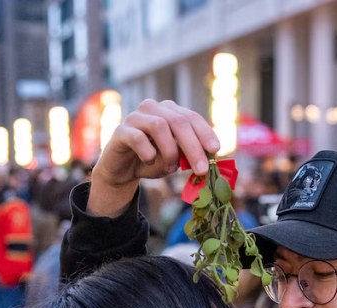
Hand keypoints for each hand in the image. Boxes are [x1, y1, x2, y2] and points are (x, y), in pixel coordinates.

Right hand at [90, 100, 219, 216]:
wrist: (122, 170)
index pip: (191, 117)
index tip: (215, 150)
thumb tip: (209, 161)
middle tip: (201, 169)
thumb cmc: (153, 160)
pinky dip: (148, 153)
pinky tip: (150, 161)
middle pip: (179, 122)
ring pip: (160, 126)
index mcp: (170, 111)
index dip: (205, 133)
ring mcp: (135, 117)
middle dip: (193, 147)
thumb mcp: (176, 159)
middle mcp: (153, 108)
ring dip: (170, 151)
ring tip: (171, 167)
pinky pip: (138, 138)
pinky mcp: (120, 131)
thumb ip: (189, 156)